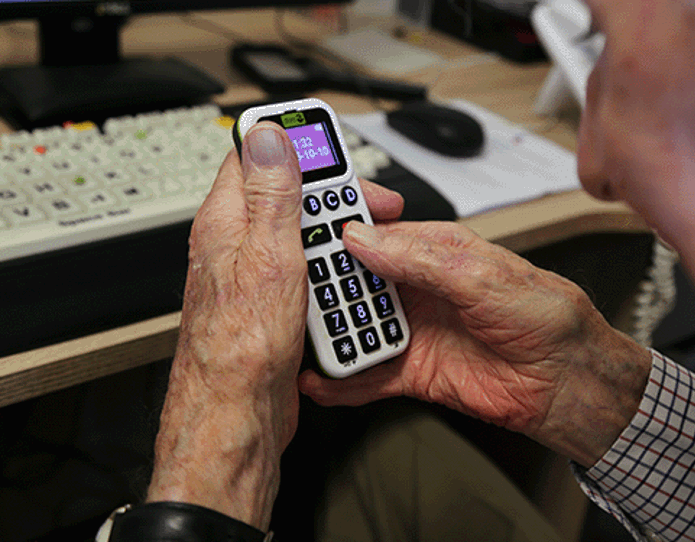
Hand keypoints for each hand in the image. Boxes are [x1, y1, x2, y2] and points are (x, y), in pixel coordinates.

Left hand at [146, 121, 403, 529]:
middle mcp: (236, 245)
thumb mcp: (267, 255)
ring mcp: (255, 276)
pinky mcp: (272, 305)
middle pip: (287, 197)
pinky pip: (308, 275)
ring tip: (365, 246)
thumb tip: (269, 135)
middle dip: (331, 196)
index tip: (330, 144)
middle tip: (369, 205)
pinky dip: (333, 274)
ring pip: (302, 237)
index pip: (254, 155)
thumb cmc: (241, 346)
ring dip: (336, 239)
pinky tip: (348, 284)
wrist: (237, 416)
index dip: (295, 143)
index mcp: (227, 222)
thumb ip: (270, 193)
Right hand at [299, 221, 650, 466]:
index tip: (303, 227)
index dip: (340, 228)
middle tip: (290, 289)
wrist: (567, 382)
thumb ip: (421, 260)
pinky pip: (368, 375)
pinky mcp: (413, 372)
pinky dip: (342, 381)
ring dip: (327, 332)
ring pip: (354, 326)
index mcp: (437, 251)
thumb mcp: (485, 277)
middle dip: (322, 285)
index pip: (376, 232)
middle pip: (355, 281)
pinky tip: (319, 381)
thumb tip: (366, 239)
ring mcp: (414, 329)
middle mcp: (419, 287)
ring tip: (295, 335)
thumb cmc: (546, 317)